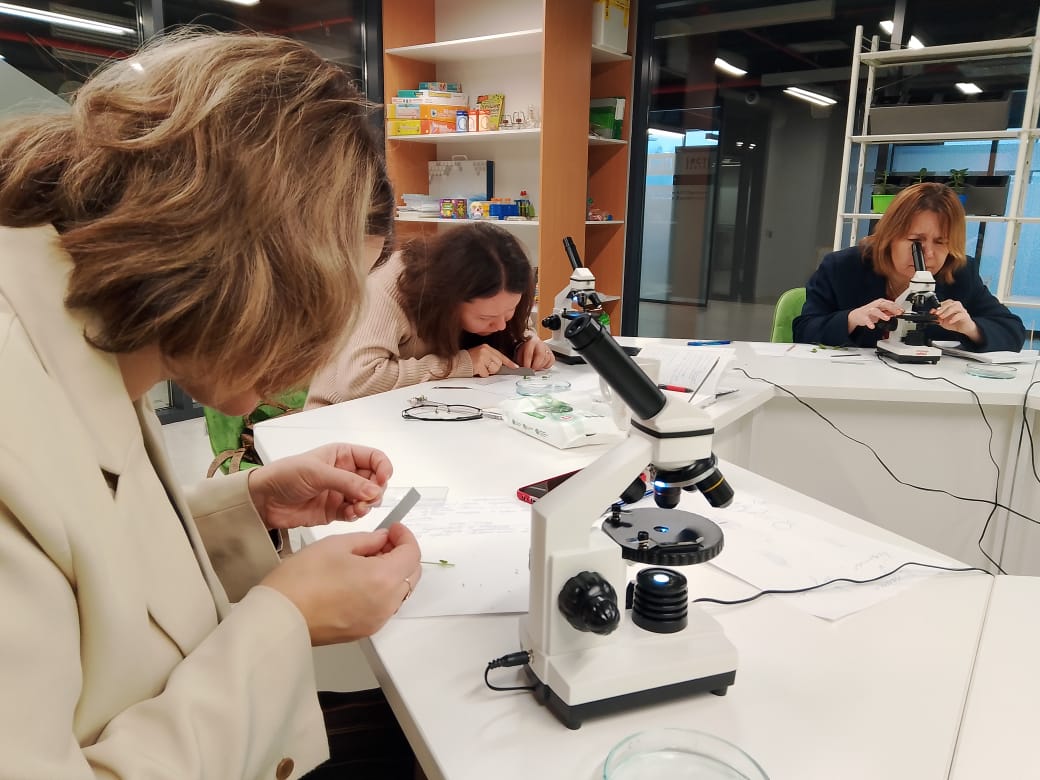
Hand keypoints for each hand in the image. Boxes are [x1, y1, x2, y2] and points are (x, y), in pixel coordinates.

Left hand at [247, 443, 392, 529]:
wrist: (263, 501)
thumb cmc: (284, 476)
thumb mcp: (317, 473)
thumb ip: (347, 482)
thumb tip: (373, 490)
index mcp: (342, 455)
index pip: (374, 457)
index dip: (383, 467)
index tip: (384, 479)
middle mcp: (345, 473)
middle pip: (375, 480)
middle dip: (376, 490)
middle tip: (369, 498)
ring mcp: (341, 492)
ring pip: (368, 498)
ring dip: (367, 504)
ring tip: (357, 508)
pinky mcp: (336, 511)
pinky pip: (355, 513)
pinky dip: (357, 515)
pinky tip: (350, 514)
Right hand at [261, 524, 421, 645]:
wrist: (279, 617)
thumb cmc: (301, 581)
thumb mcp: (336, 545)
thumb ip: (368, 540)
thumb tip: (382, 539)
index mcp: (382, 578)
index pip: (411, 554)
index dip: (405, 536)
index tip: (394, 529)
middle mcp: (386, 603)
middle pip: (411, 574)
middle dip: (402, 554)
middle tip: (383, 541)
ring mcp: (376, 620)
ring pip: (400, 592)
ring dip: (394, 573)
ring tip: (370, 559)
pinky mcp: (364, 630)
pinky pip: (385, 606)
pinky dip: (382, 590)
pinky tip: (362, 578)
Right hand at [467, 344, 517, 376]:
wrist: (456, 362)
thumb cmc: (468, 361)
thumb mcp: (480, 356)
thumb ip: (490, 359)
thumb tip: (500, 367)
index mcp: (486, 347)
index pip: (501, 355)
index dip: (509, 362)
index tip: (515, 367)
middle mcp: (485, 350)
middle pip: (498, 364)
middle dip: (493, 369)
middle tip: (484, 368)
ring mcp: (482, 356)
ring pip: (493, 369)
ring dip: (487, 372)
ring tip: (479, 368)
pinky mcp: (479, 363)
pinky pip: (486, 374)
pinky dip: (481, 375)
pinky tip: (476, 370)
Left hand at [515, 337, 554, 369]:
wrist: (531, 343)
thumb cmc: (525, 350)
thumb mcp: (520, 354)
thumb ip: (521, 362)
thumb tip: (522, 370)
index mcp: (530, 342)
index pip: (529, 353)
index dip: (527, 363)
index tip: (525, 370)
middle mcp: (539, 344)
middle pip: (540, 355)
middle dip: (536, 365)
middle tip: (532, 371)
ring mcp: (546, 348)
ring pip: (547, 358)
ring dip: (541, 366)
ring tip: (535, 367)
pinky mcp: (551, 352)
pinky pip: (551, 360)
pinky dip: (547, 365)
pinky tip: (541, 365)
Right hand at [848, 298, 902, 331]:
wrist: (857, 315)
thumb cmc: (870, 312)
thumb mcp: (881, 311)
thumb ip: (889, 312)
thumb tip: (899, 312)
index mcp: (880, 302)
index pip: (890, 303)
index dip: (897, 307)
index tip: (903, 311)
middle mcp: (875, 305)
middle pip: (884, 305)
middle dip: (892, 308)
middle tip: (898, 313)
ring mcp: (869, 310)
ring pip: (876, 311)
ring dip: (882, 314)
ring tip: (887, 318)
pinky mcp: (863, 316)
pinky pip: (867, 319)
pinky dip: (870, 323)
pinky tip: (872, 326)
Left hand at [932, 299, 980, 342]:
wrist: (964, 328)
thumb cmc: (954, 323)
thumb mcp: (943, 321)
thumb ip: (937, 317)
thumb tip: (932, 314)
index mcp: (951, 306)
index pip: (944, 302)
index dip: (938, 306)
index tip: (932, 311)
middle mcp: (957, 306)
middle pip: (950, 303)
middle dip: (942, 308)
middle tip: (937, 313)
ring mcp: (962, 310)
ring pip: (955, 307)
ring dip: (947, 311)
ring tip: (942, 317)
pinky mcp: (965, 316)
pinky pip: (961, 315)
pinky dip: (954, 318)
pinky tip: (950, 321)